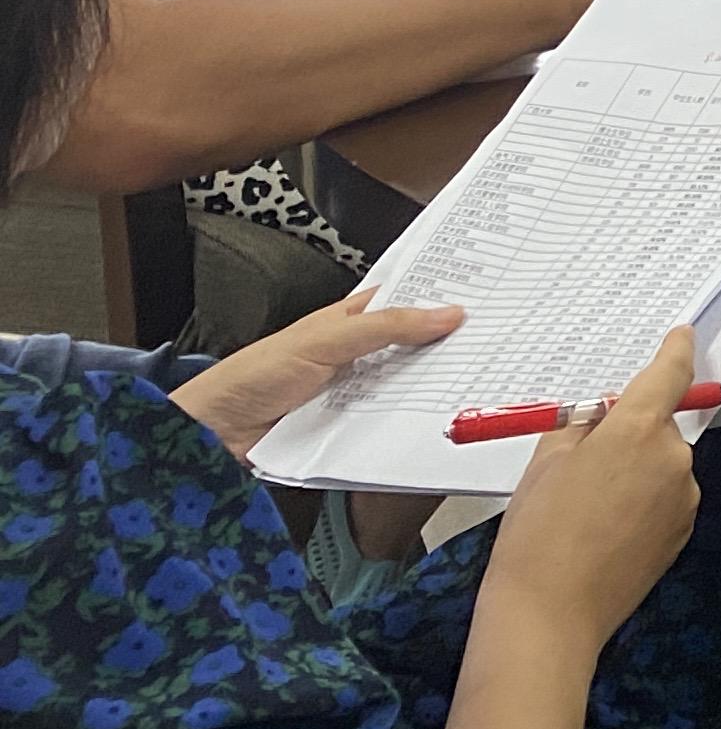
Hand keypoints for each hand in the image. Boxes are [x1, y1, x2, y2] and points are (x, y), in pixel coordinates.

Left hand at [171, 289, 464, 457]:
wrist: (214, 434)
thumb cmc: (254, 374)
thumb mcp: (327, 339)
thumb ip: (387, 327)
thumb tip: (447, 313)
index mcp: (351, 320)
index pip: (407, 301)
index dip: (443, 296)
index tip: (491, 294)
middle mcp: (356, 355)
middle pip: (413, 348)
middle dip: (449, 347)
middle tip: (498, 342)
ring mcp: (354, 394)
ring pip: (405, 387)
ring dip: (433, 389)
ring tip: (479, 385)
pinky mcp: (349, 431)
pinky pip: (388, 424)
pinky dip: (410, 424)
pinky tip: (436, 423)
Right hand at [482, 328, 704, 655]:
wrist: (549, 616)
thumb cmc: (537, 536)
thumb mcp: (545, 463)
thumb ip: (581, 427)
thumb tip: (601, 416)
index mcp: (638, 430)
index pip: (669, 373)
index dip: (675, 350)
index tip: (680, 335)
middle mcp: (673, 458)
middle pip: (659, 426)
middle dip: (629, 433)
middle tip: (583, 463)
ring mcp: (683, 497)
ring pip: (661, 465)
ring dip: (635, 471)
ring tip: (586, 509)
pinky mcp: (683, 531)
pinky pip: (665, 498)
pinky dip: (642, 502)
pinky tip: (604, 531)